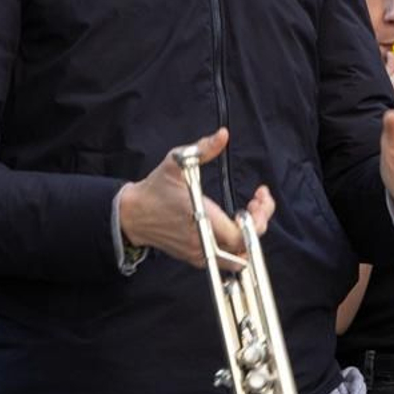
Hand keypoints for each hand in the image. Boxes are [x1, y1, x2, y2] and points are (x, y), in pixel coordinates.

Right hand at [119, 128, 271, 270]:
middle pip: (246, 246)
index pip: (240, 234)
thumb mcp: (177, 162)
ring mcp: (199, 253)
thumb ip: (203, 149)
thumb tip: (223, 135)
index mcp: (201, 219)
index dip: (258, 219)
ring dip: (250, 236)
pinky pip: (226, 259)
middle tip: (257, 202)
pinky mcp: (196, 257)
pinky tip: (237, 223)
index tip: (258, 196)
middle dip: (259, 222)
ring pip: (239, 256)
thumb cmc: (156, 189)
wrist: (133, 215)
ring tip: (249, 213)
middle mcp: (202, 241)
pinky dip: (238, 244)